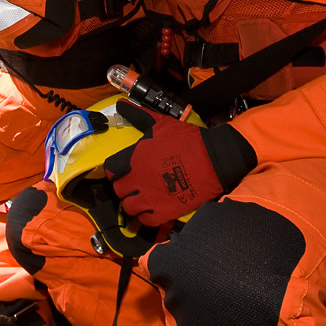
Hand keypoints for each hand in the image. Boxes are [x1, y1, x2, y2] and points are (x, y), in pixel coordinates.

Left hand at [103, 100, 255, 225]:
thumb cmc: (187, 140)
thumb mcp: (160, 123)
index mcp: (134, 158)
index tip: (123, 172)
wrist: (214, 160)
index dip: (115, 172)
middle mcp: (137, 179)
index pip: (110, 171)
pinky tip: (153, 209)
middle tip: (135, 185)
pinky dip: (146, 217)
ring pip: (128, 208)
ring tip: (142, 199)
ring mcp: (149, 197)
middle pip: (118, 190)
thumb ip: (138, 115)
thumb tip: (121, 104)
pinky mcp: (163, 211)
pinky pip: (145, 220)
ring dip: (134, 204)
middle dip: (124, 188)